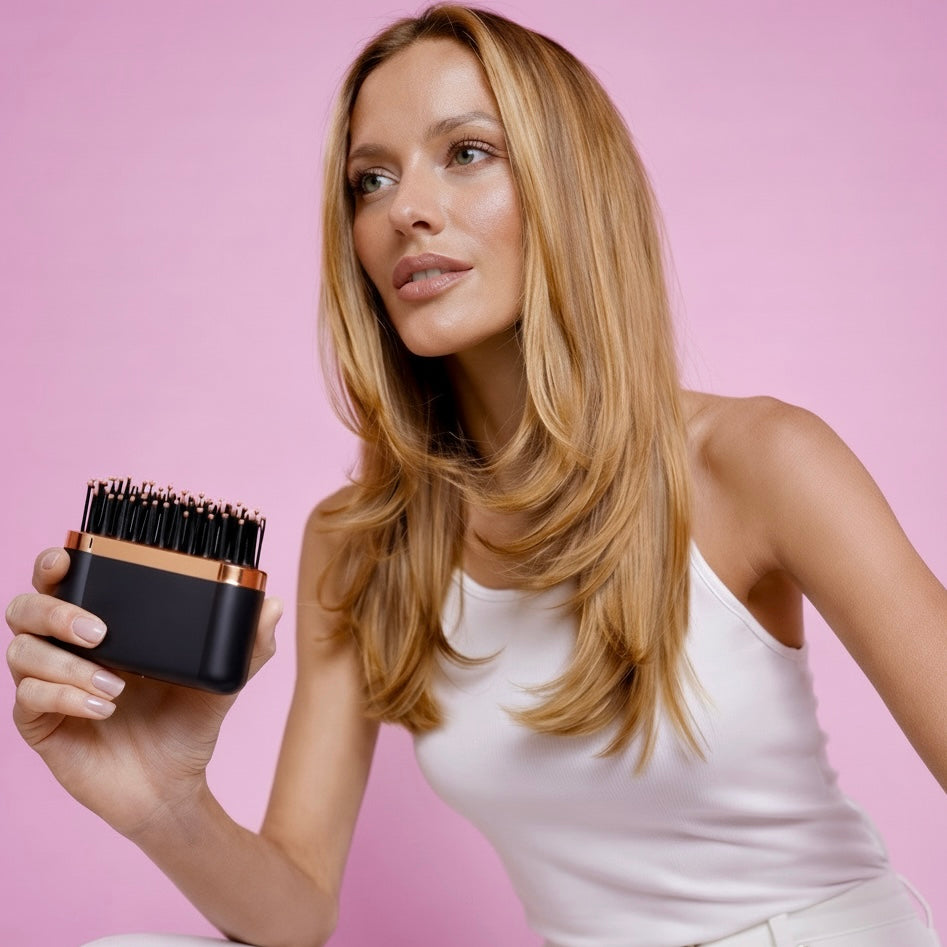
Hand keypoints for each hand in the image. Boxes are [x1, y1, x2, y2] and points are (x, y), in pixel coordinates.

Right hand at [6, 547, 281, 837]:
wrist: (173, 785)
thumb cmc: (189, 722)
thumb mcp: (222, 680)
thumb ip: (247, 644)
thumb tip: (273, 605)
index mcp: (105, 622)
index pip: (65, 579)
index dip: (57, 561)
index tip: (73, 555)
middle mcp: (67, 647)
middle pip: (26, 607)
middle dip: (55, 610)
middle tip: (99, 630)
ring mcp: (48, 684)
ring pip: (22, 652)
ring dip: (67, 664)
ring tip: (116, 684)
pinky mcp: (38, 724)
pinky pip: (28, 699)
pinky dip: (66, 697)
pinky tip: (105, 707)